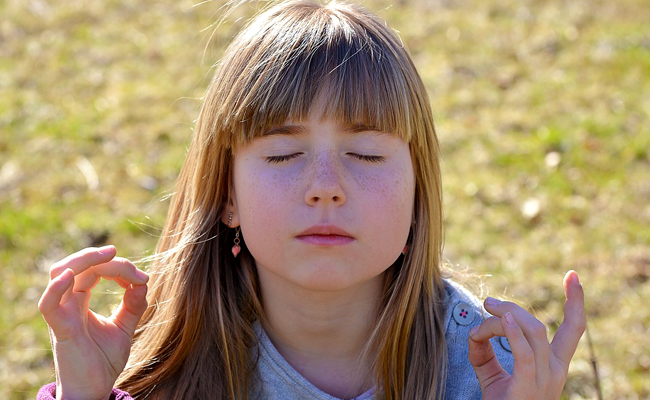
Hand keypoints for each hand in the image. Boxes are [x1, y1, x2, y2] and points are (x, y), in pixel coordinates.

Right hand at [38, 246, 148, 399]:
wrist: (94, 390)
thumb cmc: (103, 360)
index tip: (142, 277)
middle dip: (97, 256)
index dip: (117, 267)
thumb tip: (143, 280)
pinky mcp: (61, 330)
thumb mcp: (124, 326)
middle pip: (75, 266)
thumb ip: (133, 304)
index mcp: (80, 301)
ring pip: (59, 274)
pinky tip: (70, 276)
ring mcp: (62, 315)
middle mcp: (68, 304)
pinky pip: (49, 305)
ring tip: (105, 255)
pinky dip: (56, 288)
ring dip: (82, 260)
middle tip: (117, 253)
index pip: (93, 271)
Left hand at [467, 270, 585, 399]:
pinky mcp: (527, 388)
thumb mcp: (490, 372)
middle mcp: (554, 371)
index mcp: (552, 365)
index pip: (573, 329)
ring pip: (531, 332)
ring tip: (486, 310)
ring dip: (505, 316)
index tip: (572, 276)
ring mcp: (544, 381)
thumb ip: (483, 348)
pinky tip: (502, 319)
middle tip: (488, 302)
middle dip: (515, 307)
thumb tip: (474, 329)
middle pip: (540, 326)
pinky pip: (525, 354)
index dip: (576, 301)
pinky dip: (514, 333)